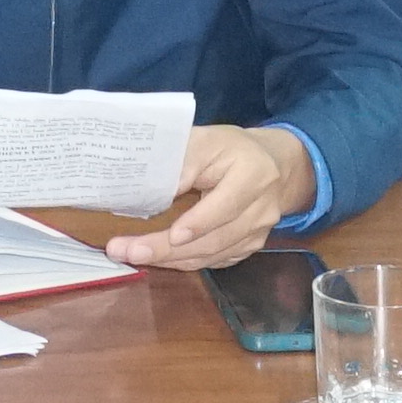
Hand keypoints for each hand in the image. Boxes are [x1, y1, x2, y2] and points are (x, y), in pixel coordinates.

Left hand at [105, 120, 316, 272]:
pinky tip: (157, 257)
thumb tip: (151, 187)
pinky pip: (213, 261)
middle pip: (213, 239)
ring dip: (169, 259)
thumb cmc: (231, 148)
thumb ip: (182, 161)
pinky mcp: (250, 248)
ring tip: (130, 255)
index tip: (172, 235)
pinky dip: (182, 261)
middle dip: (166, 249)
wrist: (274, 165)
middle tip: (126, 252)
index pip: (225, 205)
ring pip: (210, 255)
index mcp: (254, 175)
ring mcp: (258, 234)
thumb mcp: (207, 140)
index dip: (198, 223)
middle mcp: (261, 210)